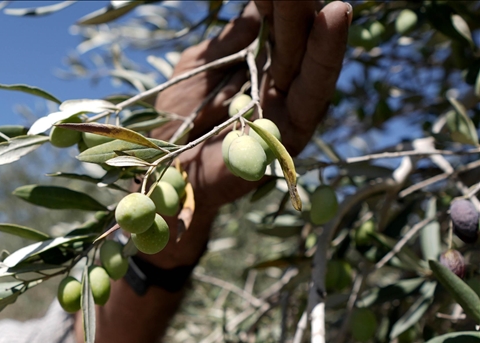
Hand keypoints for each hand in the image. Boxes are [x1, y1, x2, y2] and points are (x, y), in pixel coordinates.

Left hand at [153, 1, 351, 216]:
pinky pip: (314, 91)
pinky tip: (335, 16)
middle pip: (297, 34)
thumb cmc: (176, 121)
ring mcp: (288, 104)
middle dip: (299, 3)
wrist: (160, 174)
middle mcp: (278, 80)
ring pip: (312, 55)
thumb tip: (262, 2)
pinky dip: (326, 54)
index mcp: (255, 62)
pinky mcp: (293, 132)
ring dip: (319, 16)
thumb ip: (231, 40)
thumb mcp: (198, 68)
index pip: (276, 21)